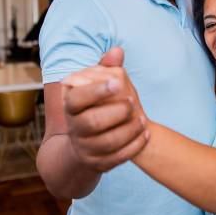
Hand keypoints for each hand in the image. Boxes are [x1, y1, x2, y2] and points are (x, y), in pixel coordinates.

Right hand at [61, 47, 148, 172]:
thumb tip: (117, 51)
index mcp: (70, 104)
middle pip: (92, 122)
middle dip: (117, 111)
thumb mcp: (97, 85)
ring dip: (129, 130)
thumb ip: (106, 68)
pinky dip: (134, 146)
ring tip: (142, 119)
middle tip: (133, 102)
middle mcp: (73, 128)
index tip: (118, 82)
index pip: (77, 98)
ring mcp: (84, 148)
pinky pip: (117, 158)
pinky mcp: (98, 163)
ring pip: (108, 142)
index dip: (97, 90)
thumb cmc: (95, 104)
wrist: (86, 140)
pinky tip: (145, 134)